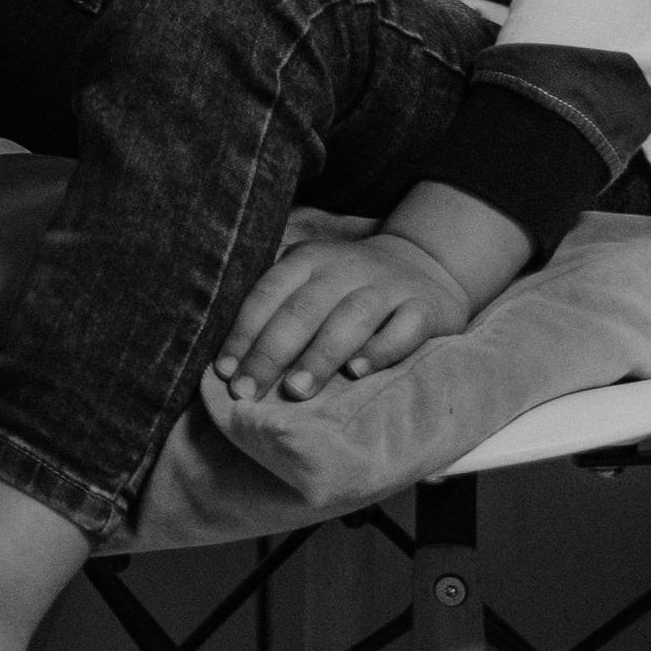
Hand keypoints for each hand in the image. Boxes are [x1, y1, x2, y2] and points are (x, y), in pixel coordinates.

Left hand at [204, 228, 486, 413]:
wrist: (424, 262)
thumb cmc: (347, 285)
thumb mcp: (310, 280)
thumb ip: (277, 308)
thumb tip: (229, 364)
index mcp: (308, 259)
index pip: (268, 294)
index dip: (244, 333)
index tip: (225, 372)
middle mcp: (346, 268)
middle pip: (304, 309)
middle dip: (272, 352)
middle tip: (248, 391)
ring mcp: (388, 286)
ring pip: (352, 317)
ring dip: (320, 354)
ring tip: (296, 390)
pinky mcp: (425, 307)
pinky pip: (405, 328)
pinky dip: (381, 349)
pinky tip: (358, 372)